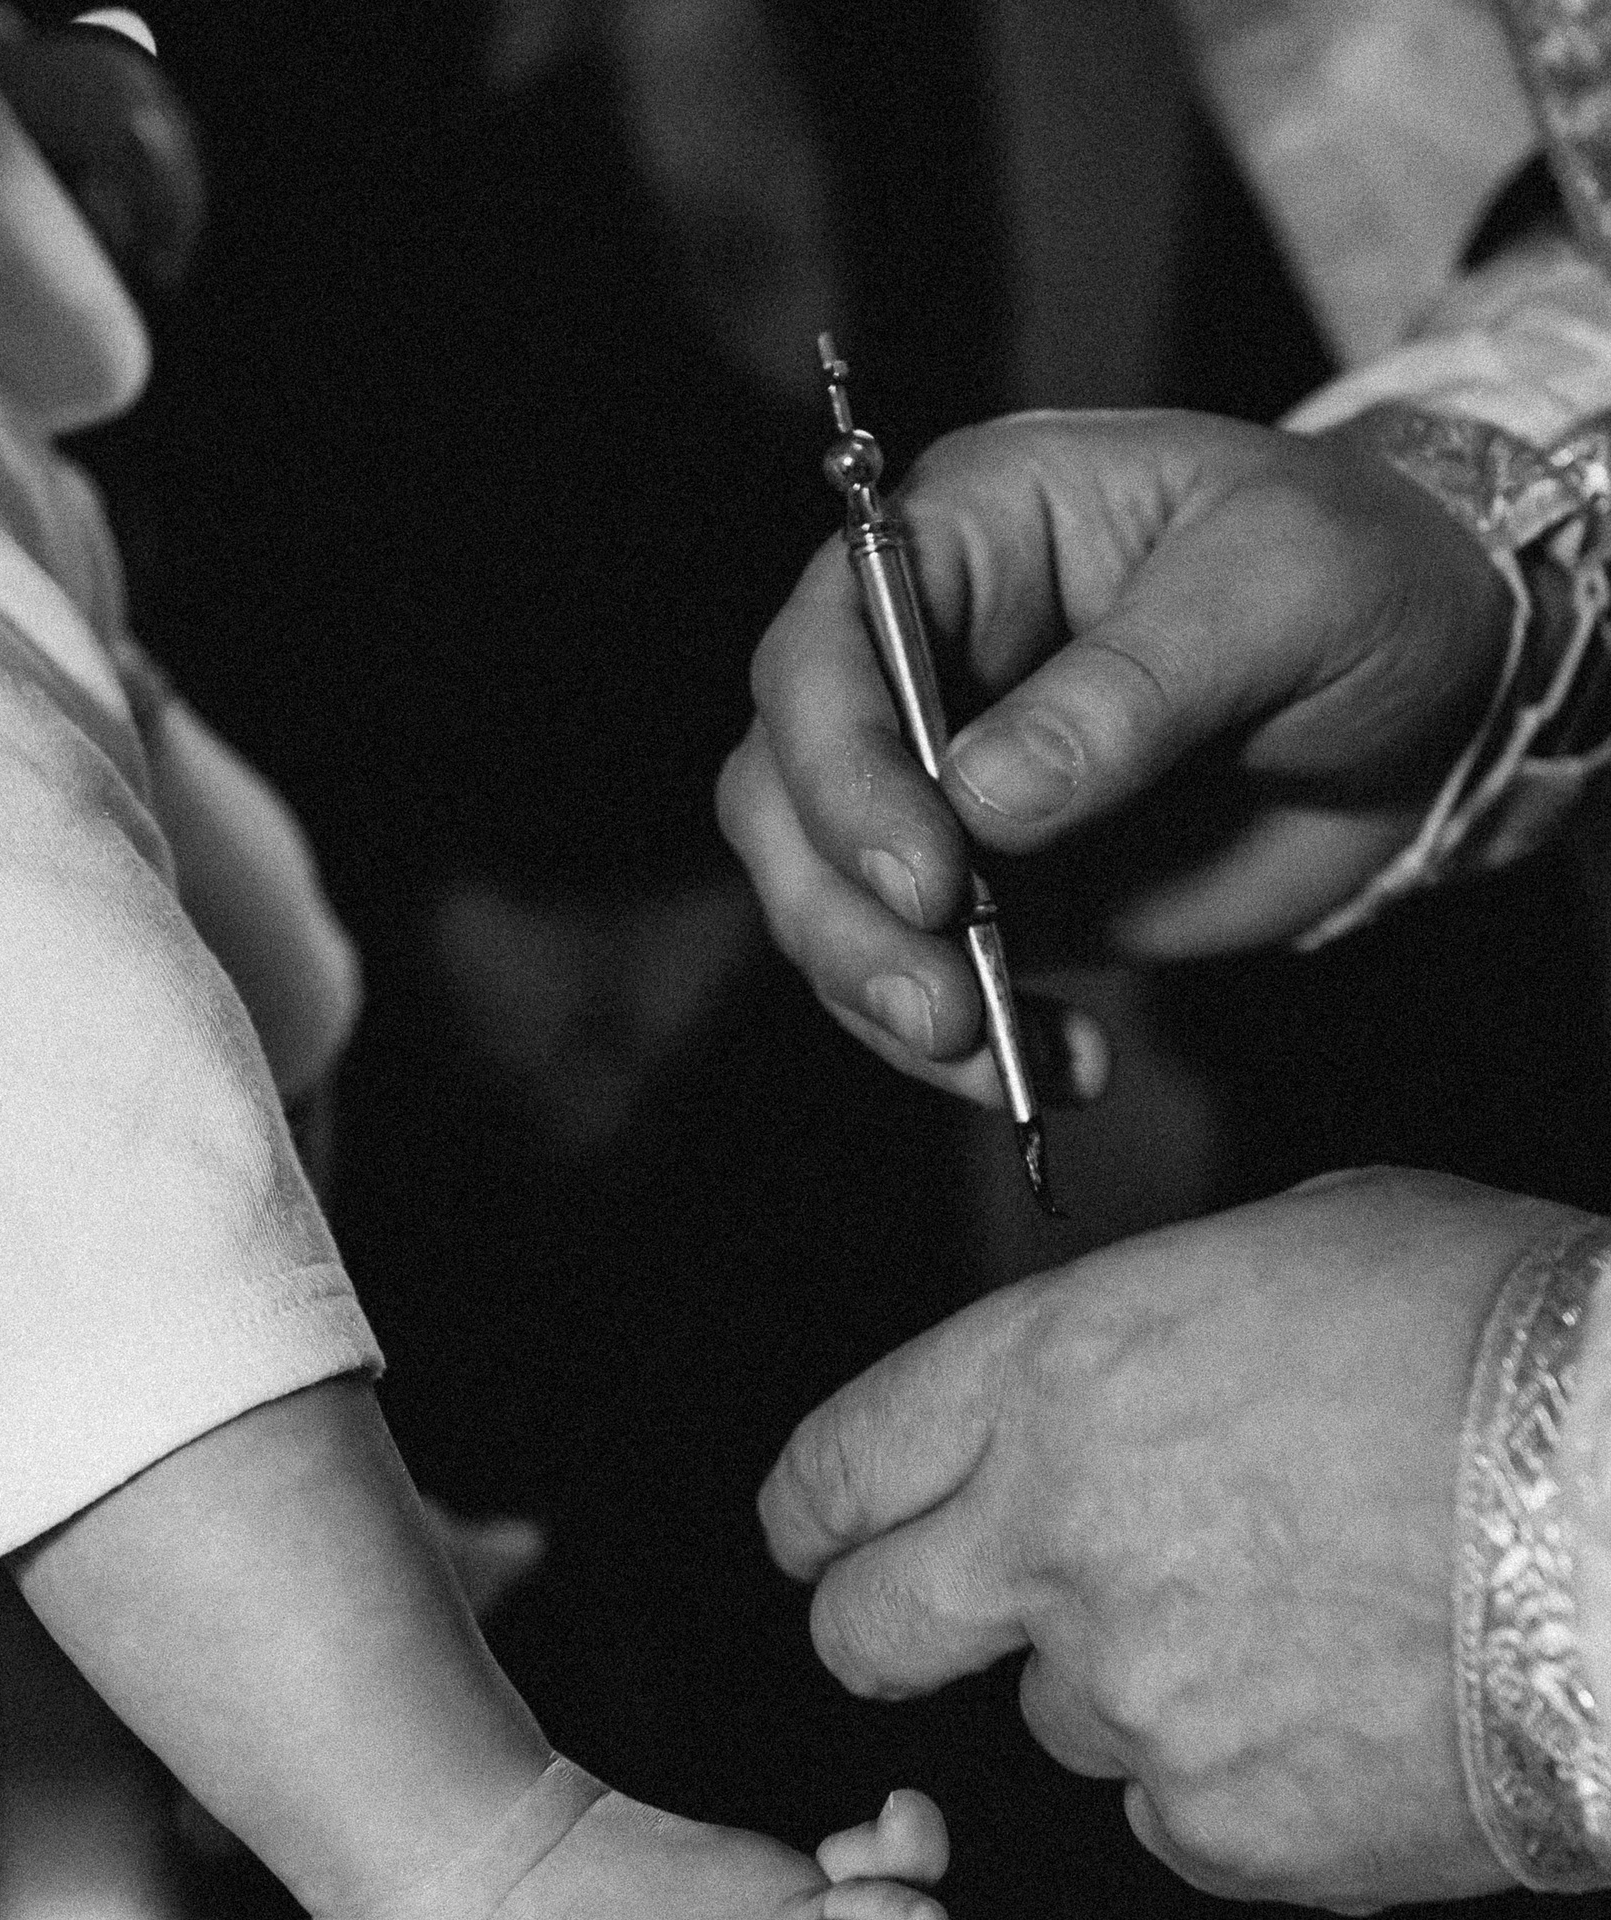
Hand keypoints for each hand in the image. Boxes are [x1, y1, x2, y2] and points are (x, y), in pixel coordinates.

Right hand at [718, 411, 1512, 1090]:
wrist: (1452, 695)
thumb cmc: (1373, 577)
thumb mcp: (1281, 588)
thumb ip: (1134, 687)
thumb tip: (985, 796)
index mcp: (968, 535)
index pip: (823, 646)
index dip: (841, 766)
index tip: (926, 875)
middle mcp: (928, 660)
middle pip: (785, 789)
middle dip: (840, 912)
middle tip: (938, 1006)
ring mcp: (951, 788)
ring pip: (827, 901)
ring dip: (886, 998)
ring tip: (994, 1056)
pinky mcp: (1001, 894)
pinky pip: (924, 980)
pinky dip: (971, 1048)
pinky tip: (1062, 1067)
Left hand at [760, 1170, 1554, 1911]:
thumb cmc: (1516, 1341)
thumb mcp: (1298, 1249)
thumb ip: (1147, 1336)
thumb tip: (1108, 1394)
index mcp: (1054, 1379)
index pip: (840, 1467)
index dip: (815, 1512)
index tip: (818, 1535)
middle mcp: (1054, 1548)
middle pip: (867, 1630)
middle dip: (882, 1627)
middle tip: (934, 1626)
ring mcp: (1136, 1703)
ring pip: (1065, 1722)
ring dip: (1141, 1687)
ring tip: (1301, 1629)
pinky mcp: (1231, 1832)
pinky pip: (1185, 1819)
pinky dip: (1246, 1784)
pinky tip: (1356, 1717)